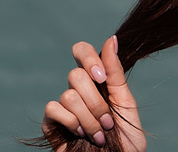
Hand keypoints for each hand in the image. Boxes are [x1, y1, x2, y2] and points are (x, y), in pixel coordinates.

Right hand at [42, 36, 145, 150]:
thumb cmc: (126, 138)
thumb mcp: (126, 102)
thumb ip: (116, 73)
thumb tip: (112, 39)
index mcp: (98, 81)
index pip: (82, 51)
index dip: (89, 59)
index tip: (102, 78)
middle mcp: (79, 90)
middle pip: (76, 75)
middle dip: (96, 102)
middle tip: (108, 120)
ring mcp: (64, 107)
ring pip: (68, 95)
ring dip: (88, 118)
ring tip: (99, 134)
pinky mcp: (51, 124)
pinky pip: (53, 108)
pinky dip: (72, 122)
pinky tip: (81, 134)